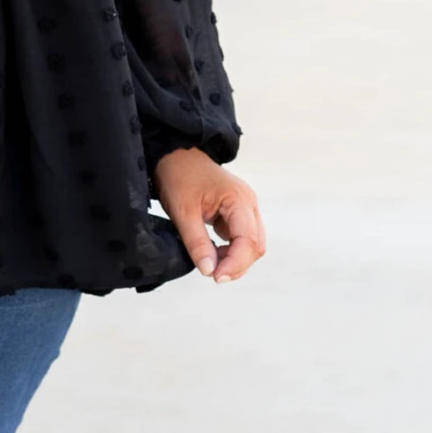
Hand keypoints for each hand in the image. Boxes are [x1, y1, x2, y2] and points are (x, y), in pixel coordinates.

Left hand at [153, 148, 265, 284]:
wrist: (175, 154)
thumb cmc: (178, 176)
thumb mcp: (183, 212)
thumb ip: (197, 243)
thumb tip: (209, 271)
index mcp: (239, 200)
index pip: (248, 240)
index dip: (235, 264)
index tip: (216, 278)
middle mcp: (249, 203)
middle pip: (256, 245)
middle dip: (237, 264)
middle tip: (212, 276)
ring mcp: (245, 208)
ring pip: (251, 244)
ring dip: (235, 260)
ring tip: (211, 265)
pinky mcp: (237, 212)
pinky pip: (241, 238)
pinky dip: (230, 251)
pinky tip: (213, 254)